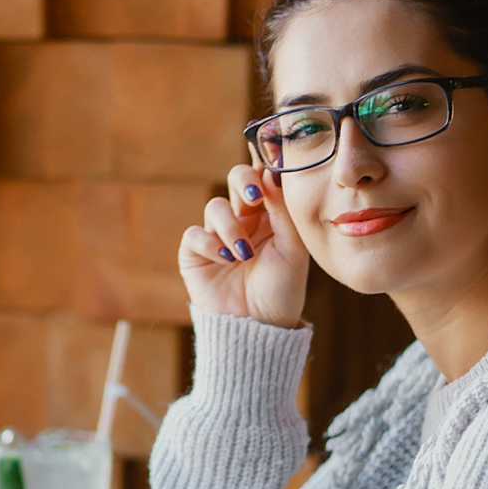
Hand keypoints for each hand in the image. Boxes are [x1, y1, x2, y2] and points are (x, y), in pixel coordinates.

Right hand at [179, 159, 309, 328]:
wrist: (260, 327)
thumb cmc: (281, 291)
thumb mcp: (292, 249)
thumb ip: (283, 210)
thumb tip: (272, 171)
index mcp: (270, 216)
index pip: (264, 179)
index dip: (264, 164)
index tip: (270, 161)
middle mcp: (244, 221)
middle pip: (236, 179)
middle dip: (243, 182)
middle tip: (254, 197)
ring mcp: (218, 236)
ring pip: (216, 207)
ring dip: (230, 228)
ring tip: (243, 254)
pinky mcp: (195, 254)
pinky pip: (195, 234)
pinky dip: (210, 244)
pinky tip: (226, 261)